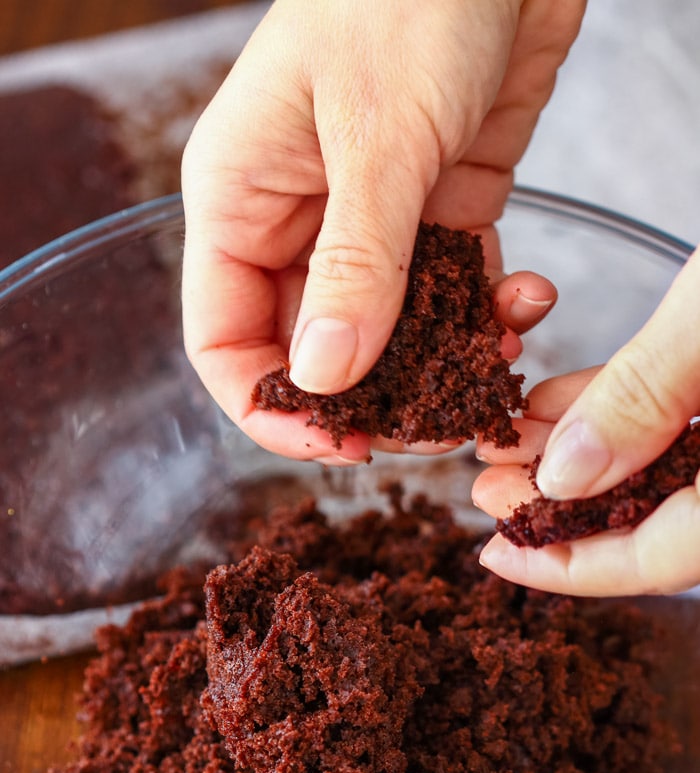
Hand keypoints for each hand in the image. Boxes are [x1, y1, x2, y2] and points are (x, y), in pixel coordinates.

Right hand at [181, 0, 583, 461]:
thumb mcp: (378, 135)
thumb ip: (355, 265)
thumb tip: (325, 380)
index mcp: (240, 201)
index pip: (224, 340)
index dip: (270, 409)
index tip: (339, 446)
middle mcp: (296, 220)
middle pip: (313, 351)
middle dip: (372, 401)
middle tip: (436, 427)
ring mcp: (368, 220)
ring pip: (388, 332)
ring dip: (438, 366)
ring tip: (489, 378)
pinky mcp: (437, 208)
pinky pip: (450, 291)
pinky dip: (484, 314)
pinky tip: (525, 309)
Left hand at [475, 246, 699, 596]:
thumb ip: (645, 400)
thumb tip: (565, 478)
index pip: (662, 559)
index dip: (569, 568)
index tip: (495, 556)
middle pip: (656, 522)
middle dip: (562, 507)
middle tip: (487, 488)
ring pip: (662, 470)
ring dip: (580, 456)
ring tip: (506, 435)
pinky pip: (683, 422)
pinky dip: (622, 413)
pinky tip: (558, 399)